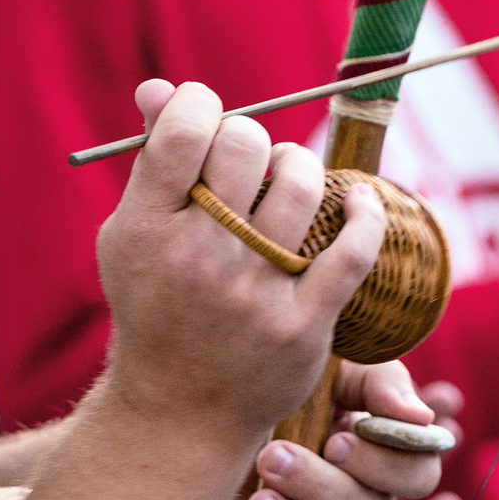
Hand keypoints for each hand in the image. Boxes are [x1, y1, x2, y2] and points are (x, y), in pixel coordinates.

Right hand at [92, 81, 380, 440]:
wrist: (178, 411)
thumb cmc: (157, 305)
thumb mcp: (132, 234)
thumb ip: (152, 159)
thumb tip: (161, 88)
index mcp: (148, 228)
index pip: (186, 128)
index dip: (200, 104)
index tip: (207, 120)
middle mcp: (199, 257)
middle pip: (247, 144)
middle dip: (251, 138)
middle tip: (247, 165)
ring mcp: (254, 292)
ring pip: (303, 185)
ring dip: (303, 166)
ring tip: (290, 181)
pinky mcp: (304, 324)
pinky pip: (354, 249)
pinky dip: (366, 213)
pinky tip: (361, 201)